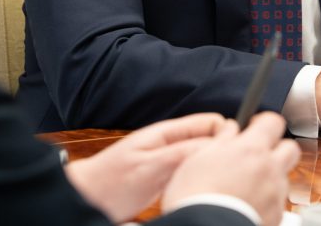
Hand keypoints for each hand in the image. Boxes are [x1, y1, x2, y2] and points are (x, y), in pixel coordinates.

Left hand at [64, 112, 224, 221]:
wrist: (87, 198)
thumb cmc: (112, 182)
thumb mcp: (150, 167)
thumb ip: (182, 153)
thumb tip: (218, 143)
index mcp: (168, 132)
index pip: (211, 122)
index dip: (226, 134)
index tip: (232, 156)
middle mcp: (171, 142)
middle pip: (210, 139)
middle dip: (221, 152)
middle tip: (225, 174)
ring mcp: (169, 159)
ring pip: (203, 157)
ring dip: (211, 166)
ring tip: (214, 185)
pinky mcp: (167, 175)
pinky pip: (193, 171)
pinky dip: (200, 179)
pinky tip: (199, 191)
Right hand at [162, 113, 299, 225]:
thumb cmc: (197, 196)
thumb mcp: (200, 157)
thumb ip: (223, 139)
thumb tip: (231, 128)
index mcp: (251, 149)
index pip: (273, 121)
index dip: (264, 122)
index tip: (255, 126)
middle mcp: (270, 168)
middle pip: (290, 148)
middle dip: (277, 147)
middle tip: (259, 153)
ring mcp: (276, 193)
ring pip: (283, 175)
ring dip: (271, 175)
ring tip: (248, 184)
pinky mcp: (277, 215)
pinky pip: (278, 200)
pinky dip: (267, 198)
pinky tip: (249, 202)